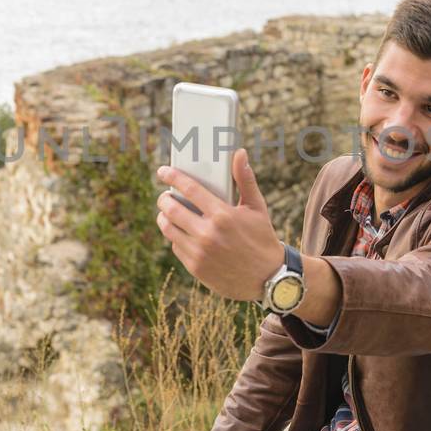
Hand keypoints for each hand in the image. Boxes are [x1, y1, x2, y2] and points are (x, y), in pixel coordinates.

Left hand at [155, 149, 282, 300]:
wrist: (268, 278)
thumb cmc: (262, 237)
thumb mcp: (257, 207)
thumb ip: (245, 179)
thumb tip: (240, 153)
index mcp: (223, 215)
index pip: (189, 189)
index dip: (172, 177)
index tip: (163, 171)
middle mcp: (208, 234)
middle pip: (171, 208)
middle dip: (163, 198)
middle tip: (165, 195)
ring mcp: (199, 252)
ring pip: (168, 228)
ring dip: (164, 217)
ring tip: (168, 212)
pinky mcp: (195, 267)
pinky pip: (175, 245)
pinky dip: (175, 236)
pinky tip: (181, 231)